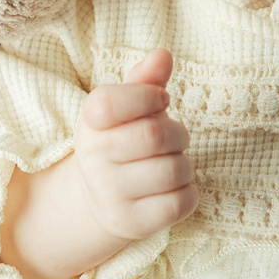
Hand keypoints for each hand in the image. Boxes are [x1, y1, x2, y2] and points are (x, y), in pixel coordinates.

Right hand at [72, 49, 198, 241]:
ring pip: (173, 171)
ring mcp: (110, 195)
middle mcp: (93, 159)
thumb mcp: (127, 107)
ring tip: (171, 163)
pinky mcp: (132, 224)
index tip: (158, 101)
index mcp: (90, 122)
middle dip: (177, 133)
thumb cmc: (122, 140)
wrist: (98, 199)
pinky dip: (188, 192)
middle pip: (153, 136)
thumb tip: (162, 55)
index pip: (113, 102)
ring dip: (184, 164)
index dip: (148, 96)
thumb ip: (146, 79)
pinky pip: (180, 203)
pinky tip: (173, 188)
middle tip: (174, 137)